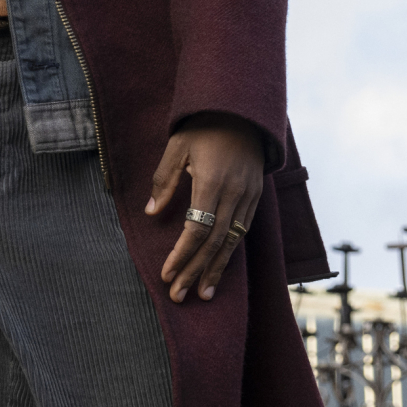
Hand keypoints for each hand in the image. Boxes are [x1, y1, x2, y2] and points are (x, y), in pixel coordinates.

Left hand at [146, 114, 264, 302]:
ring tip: (202, 295)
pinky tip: (218, 269)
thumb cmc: (203, 127)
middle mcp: (233, 195)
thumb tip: (151, 212)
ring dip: (215, 271)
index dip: (181, 255)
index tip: (167, 274)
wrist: (243, 111)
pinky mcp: (255, 197)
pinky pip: (242, 232)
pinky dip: (229, 254)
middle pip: (214, 243)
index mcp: (211, 182)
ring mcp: (248, 197)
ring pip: (231, 242)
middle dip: (194, 271)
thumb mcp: (177, 147)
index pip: (196, 229)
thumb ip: (164, 180)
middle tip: (179, 295)